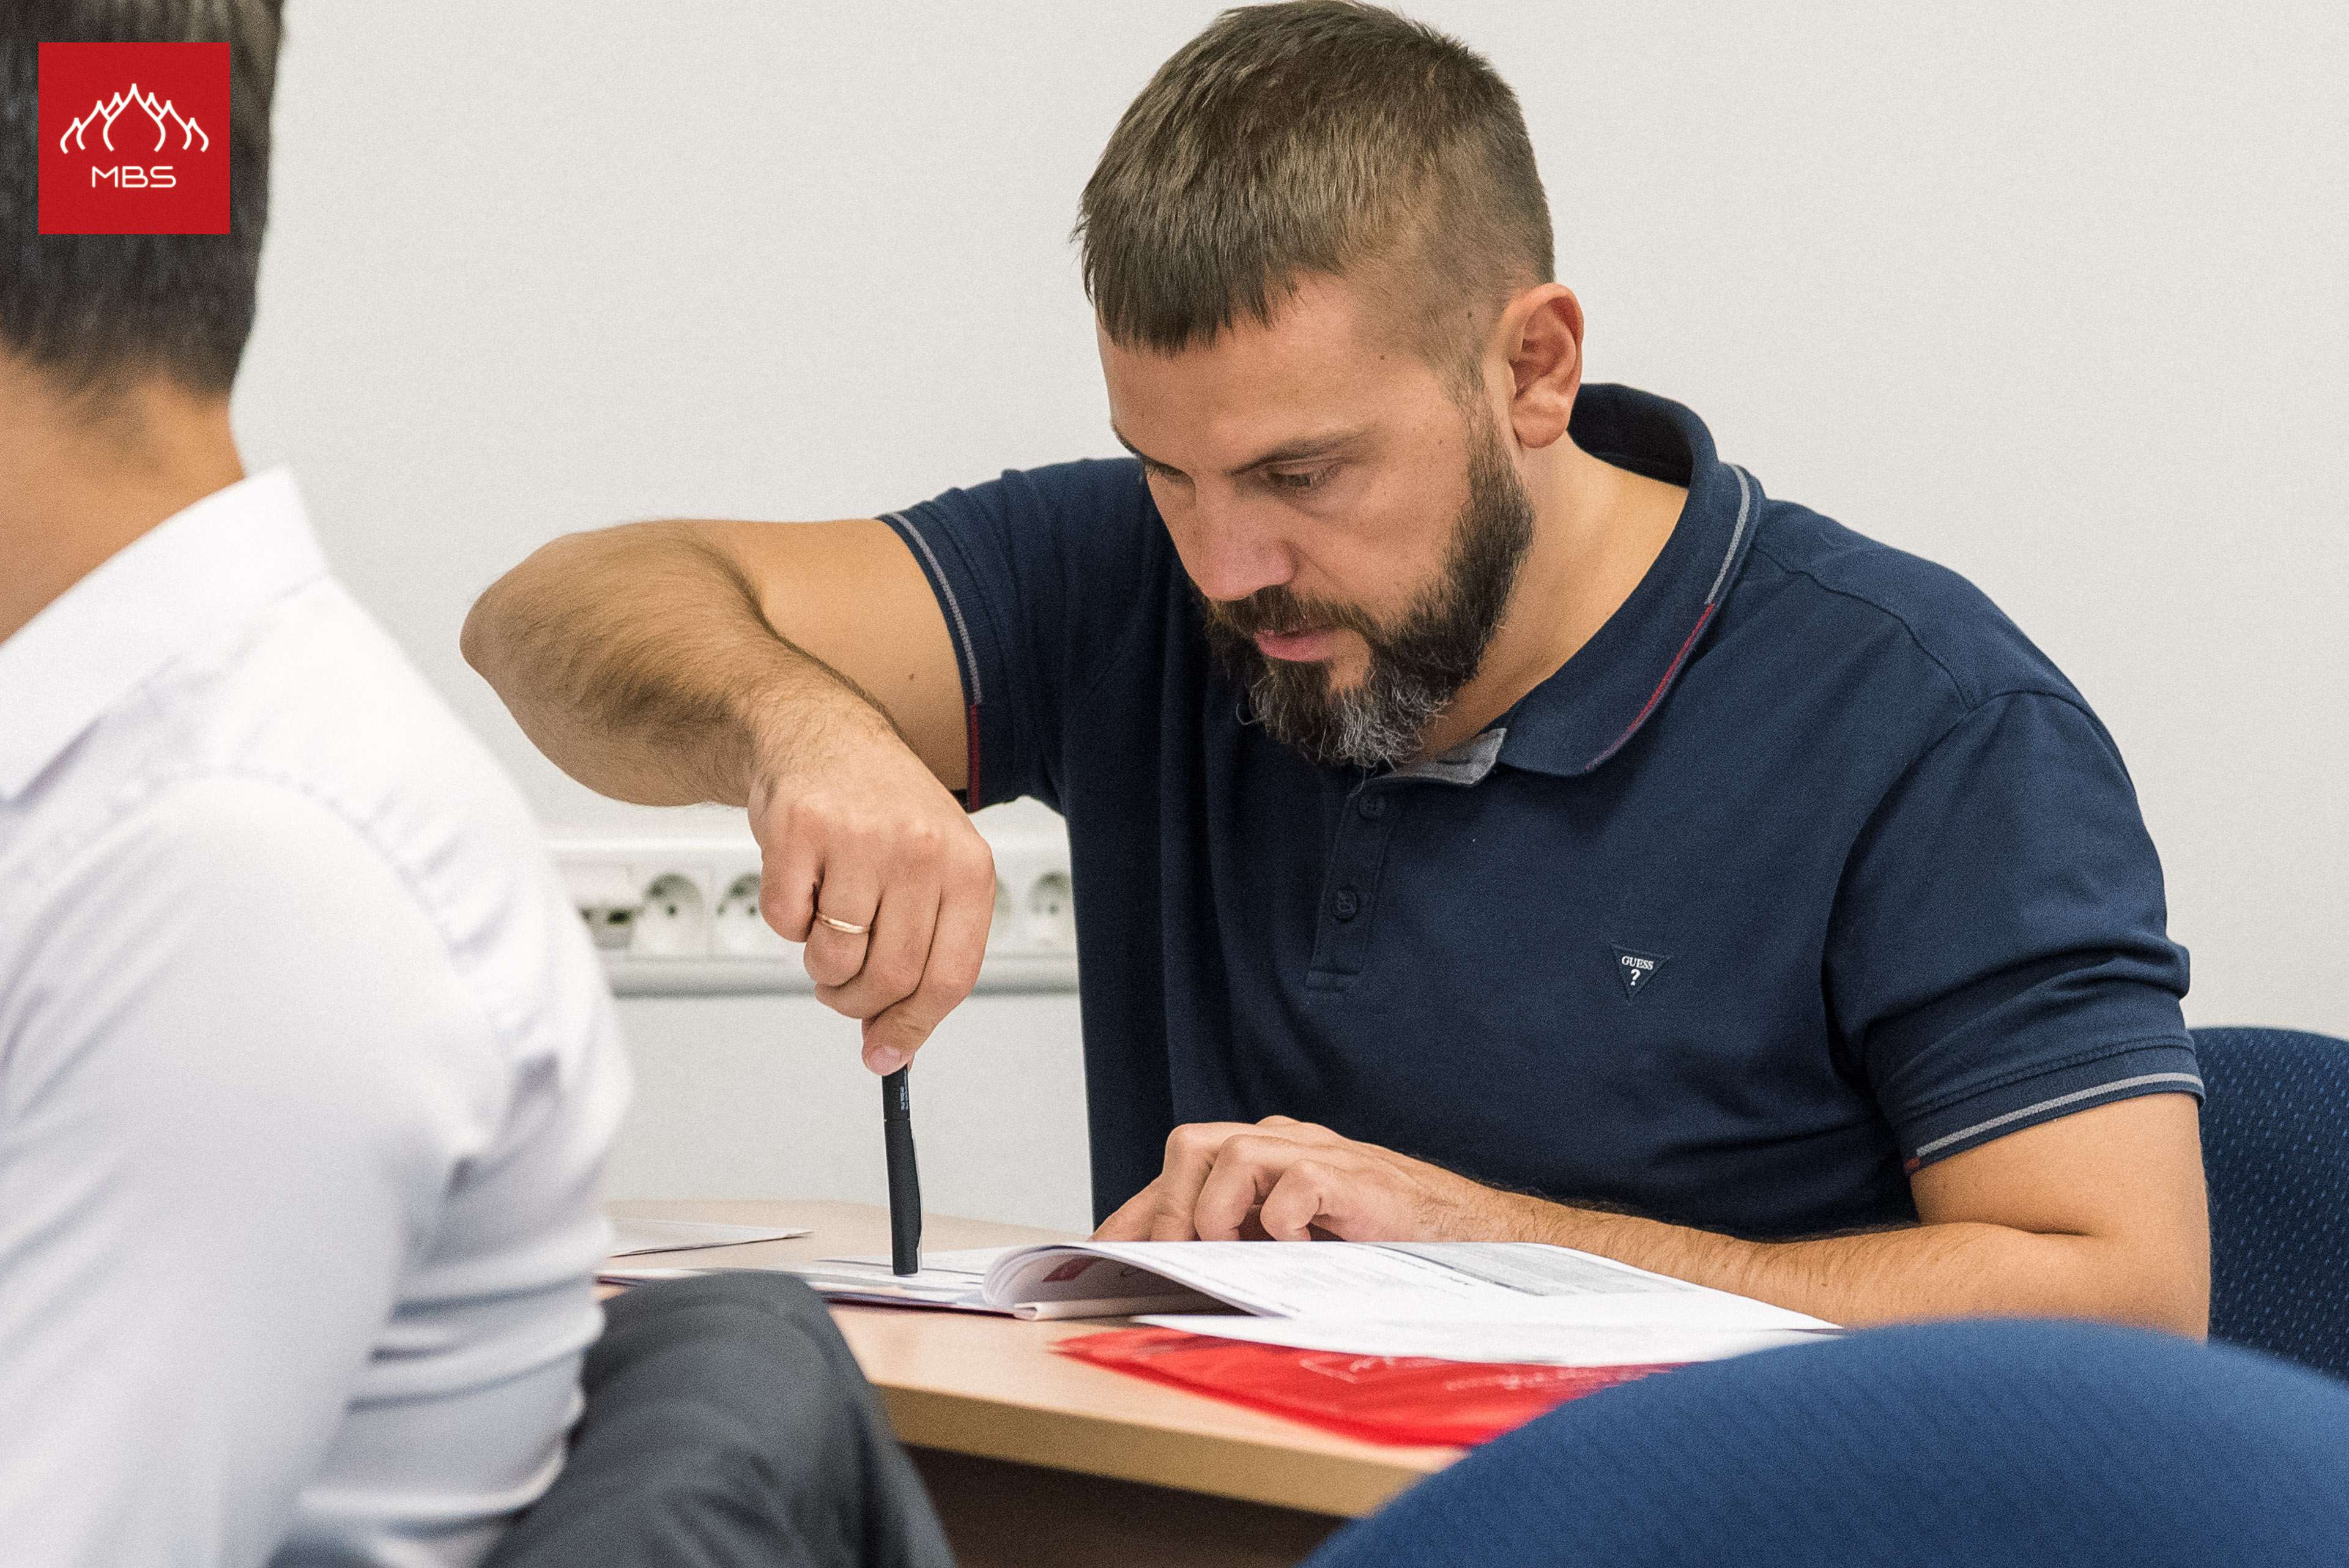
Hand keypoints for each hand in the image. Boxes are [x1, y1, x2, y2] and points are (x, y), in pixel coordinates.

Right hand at [748, 704, 995, 1073]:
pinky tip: (803, 882)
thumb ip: (922, 956)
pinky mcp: (800, 829)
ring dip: (821, 964)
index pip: (951, 978)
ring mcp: (860, 838)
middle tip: (842, 989)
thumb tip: (893, 1047)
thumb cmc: (883, 812)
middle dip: (856, 1002)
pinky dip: (787, 921)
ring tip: (827, 924)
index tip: (887, 1056)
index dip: (914, 1027)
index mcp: (968, 868)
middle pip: (889, 979)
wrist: (821, 735)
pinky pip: (785, 923)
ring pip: (834, 959)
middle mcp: (922, 851)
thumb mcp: (931, 873)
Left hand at [1093, 1116, 1520, 1241]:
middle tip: (1171, 1265)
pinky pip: (1294, 1182)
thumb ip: (1240, 1249)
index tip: (1093, 1258)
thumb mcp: (1294, 1248)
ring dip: (1212, 1214)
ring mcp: (1318, 1154)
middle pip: (1190, 1145)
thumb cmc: (1382, 1246)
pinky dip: (1281, 1220)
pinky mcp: (1353, 1176)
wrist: (1471, 1240)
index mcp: (1264, 1160)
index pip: (1178, 1174)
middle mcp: (1283, 1145)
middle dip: (1166, 1210)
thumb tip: (1168, 1283)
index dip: (1133, 1215)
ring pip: (1228, 1153)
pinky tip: (1295, 1248)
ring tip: (1228, 1257)